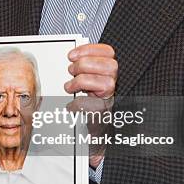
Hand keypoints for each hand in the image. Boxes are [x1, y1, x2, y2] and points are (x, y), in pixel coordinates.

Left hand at [65, 43, 117, 167]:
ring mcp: (110, 99)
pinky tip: (72, 106)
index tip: (71, 55)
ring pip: (105, 83)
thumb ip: (82, 68)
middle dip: (85, 65)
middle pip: (110, 66)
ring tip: (70, 87)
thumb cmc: (86, 104)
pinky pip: (93, 105)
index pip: (108, 52)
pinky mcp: (103, 114)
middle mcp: (113, 84)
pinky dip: (78, 104)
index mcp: (108, 72)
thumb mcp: (84, 82)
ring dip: (81, 82)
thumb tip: (69, 57)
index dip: (89, 50)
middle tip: (71, 71)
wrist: (92, 133)